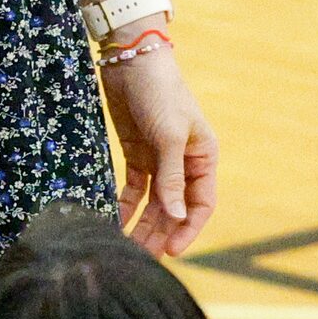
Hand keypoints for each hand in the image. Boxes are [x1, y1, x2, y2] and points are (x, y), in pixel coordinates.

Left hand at [100, 40, 217, 256]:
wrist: (130, 60)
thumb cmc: (160, 92)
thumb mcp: (168, 135)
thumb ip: (172, 177)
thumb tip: (175, 216)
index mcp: (203, 157)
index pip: (201, 203)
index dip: (187, 229)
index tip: (171, 251)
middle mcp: (184, 162)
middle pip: (174, 207)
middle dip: (159, 232)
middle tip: (141, 259)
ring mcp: (159, 158)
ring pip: (153, 202)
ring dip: (141, 224)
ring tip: (126, 248)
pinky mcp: (136, 153)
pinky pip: (133, 188)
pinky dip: (125, 205)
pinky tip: (114, 221)